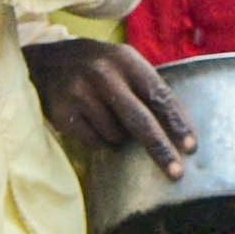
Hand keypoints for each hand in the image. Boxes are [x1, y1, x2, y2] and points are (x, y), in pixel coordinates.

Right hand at [22, 37, 194, 175]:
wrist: (43, 64)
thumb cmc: (96, 68)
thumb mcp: (121, 64)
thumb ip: (145, 87)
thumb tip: (176, 130)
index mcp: (125, 59)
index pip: (158, 95)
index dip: (177, 123)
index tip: (190, 147)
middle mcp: (103, 74)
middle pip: (139, 120)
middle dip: (160, 149)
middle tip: (176, 173)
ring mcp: (80, 93)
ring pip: (115, 135)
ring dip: (119, 137)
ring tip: (106, 118)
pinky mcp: (63, 113)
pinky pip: (94, 141)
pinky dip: (99, 140)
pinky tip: (90, 123)